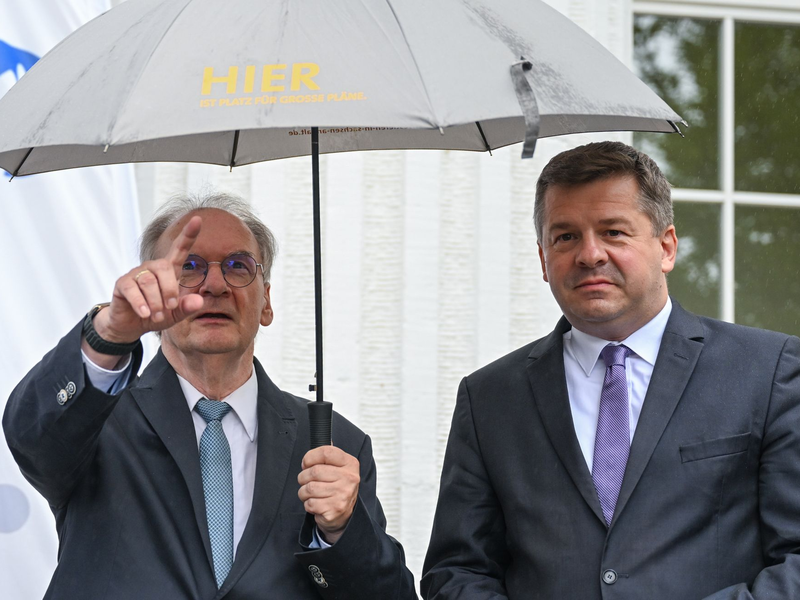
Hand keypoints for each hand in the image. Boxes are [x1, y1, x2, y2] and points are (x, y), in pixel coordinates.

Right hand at [86, 216, 204, 355]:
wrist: (132, 325)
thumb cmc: (157, 314)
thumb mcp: (176, 314)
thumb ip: (187, 307)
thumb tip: (199, 301)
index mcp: (169, 270)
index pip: (180, 248)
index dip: (189, 234)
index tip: (198, 219)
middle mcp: (153, 267)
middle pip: (164, 268)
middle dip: (170, 290)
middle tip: (171, 307)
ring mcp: (136, 274)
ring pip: (148, 281)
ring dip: (155, 302)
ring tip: (157, 315)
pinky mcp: (122, 283)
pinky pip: (132, 290)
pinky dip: (141, 303)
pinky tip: (145, 314)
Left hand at [298, 446, 359, 544]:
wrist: (346, 514)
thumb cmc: (338, 487)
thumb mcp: (340, 468)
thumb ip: (329, 455)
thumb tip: (323, 438)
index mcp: (350, 463)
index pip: (326, 452)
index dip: (310, 457)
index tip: (306, 463)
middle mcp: (349, 478)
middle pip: (314, 471)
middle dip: (303, 477)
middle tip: (305, 480)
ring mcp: (343, 494)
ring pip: (309, 488)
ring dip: (304, 492)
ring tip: (310, 493)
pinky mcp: (334, 509)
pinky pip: (310, 504)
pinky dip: (308, 504)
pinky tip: (316, 503)